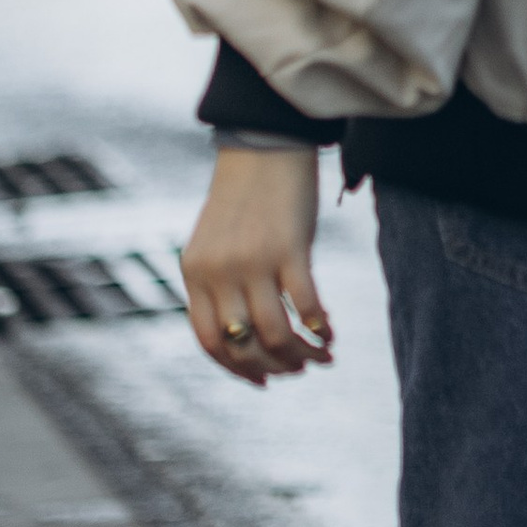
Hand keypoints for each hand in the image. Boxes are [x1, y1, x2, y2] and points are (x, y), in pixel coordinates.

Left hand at [180, 147, 331, 383]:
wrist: (264, 145)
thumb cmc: (244, 196)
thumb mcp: (215, 243)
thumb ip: (219, 283)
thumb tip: (243, 335)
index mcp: (195, 274)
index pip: (210, 342)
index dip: (238, 370)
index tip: (264, 381)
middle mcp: (219, 273)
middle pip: (244, 345)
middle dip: (275, 367)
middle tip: (299, 369)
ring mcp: (253, 261)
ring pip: (276, 334)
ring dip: (302, 354)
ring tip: (322, 355)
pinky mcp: (289, 248)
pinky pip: (306, 305)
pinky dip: (321, 327)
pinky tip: (331, 331)